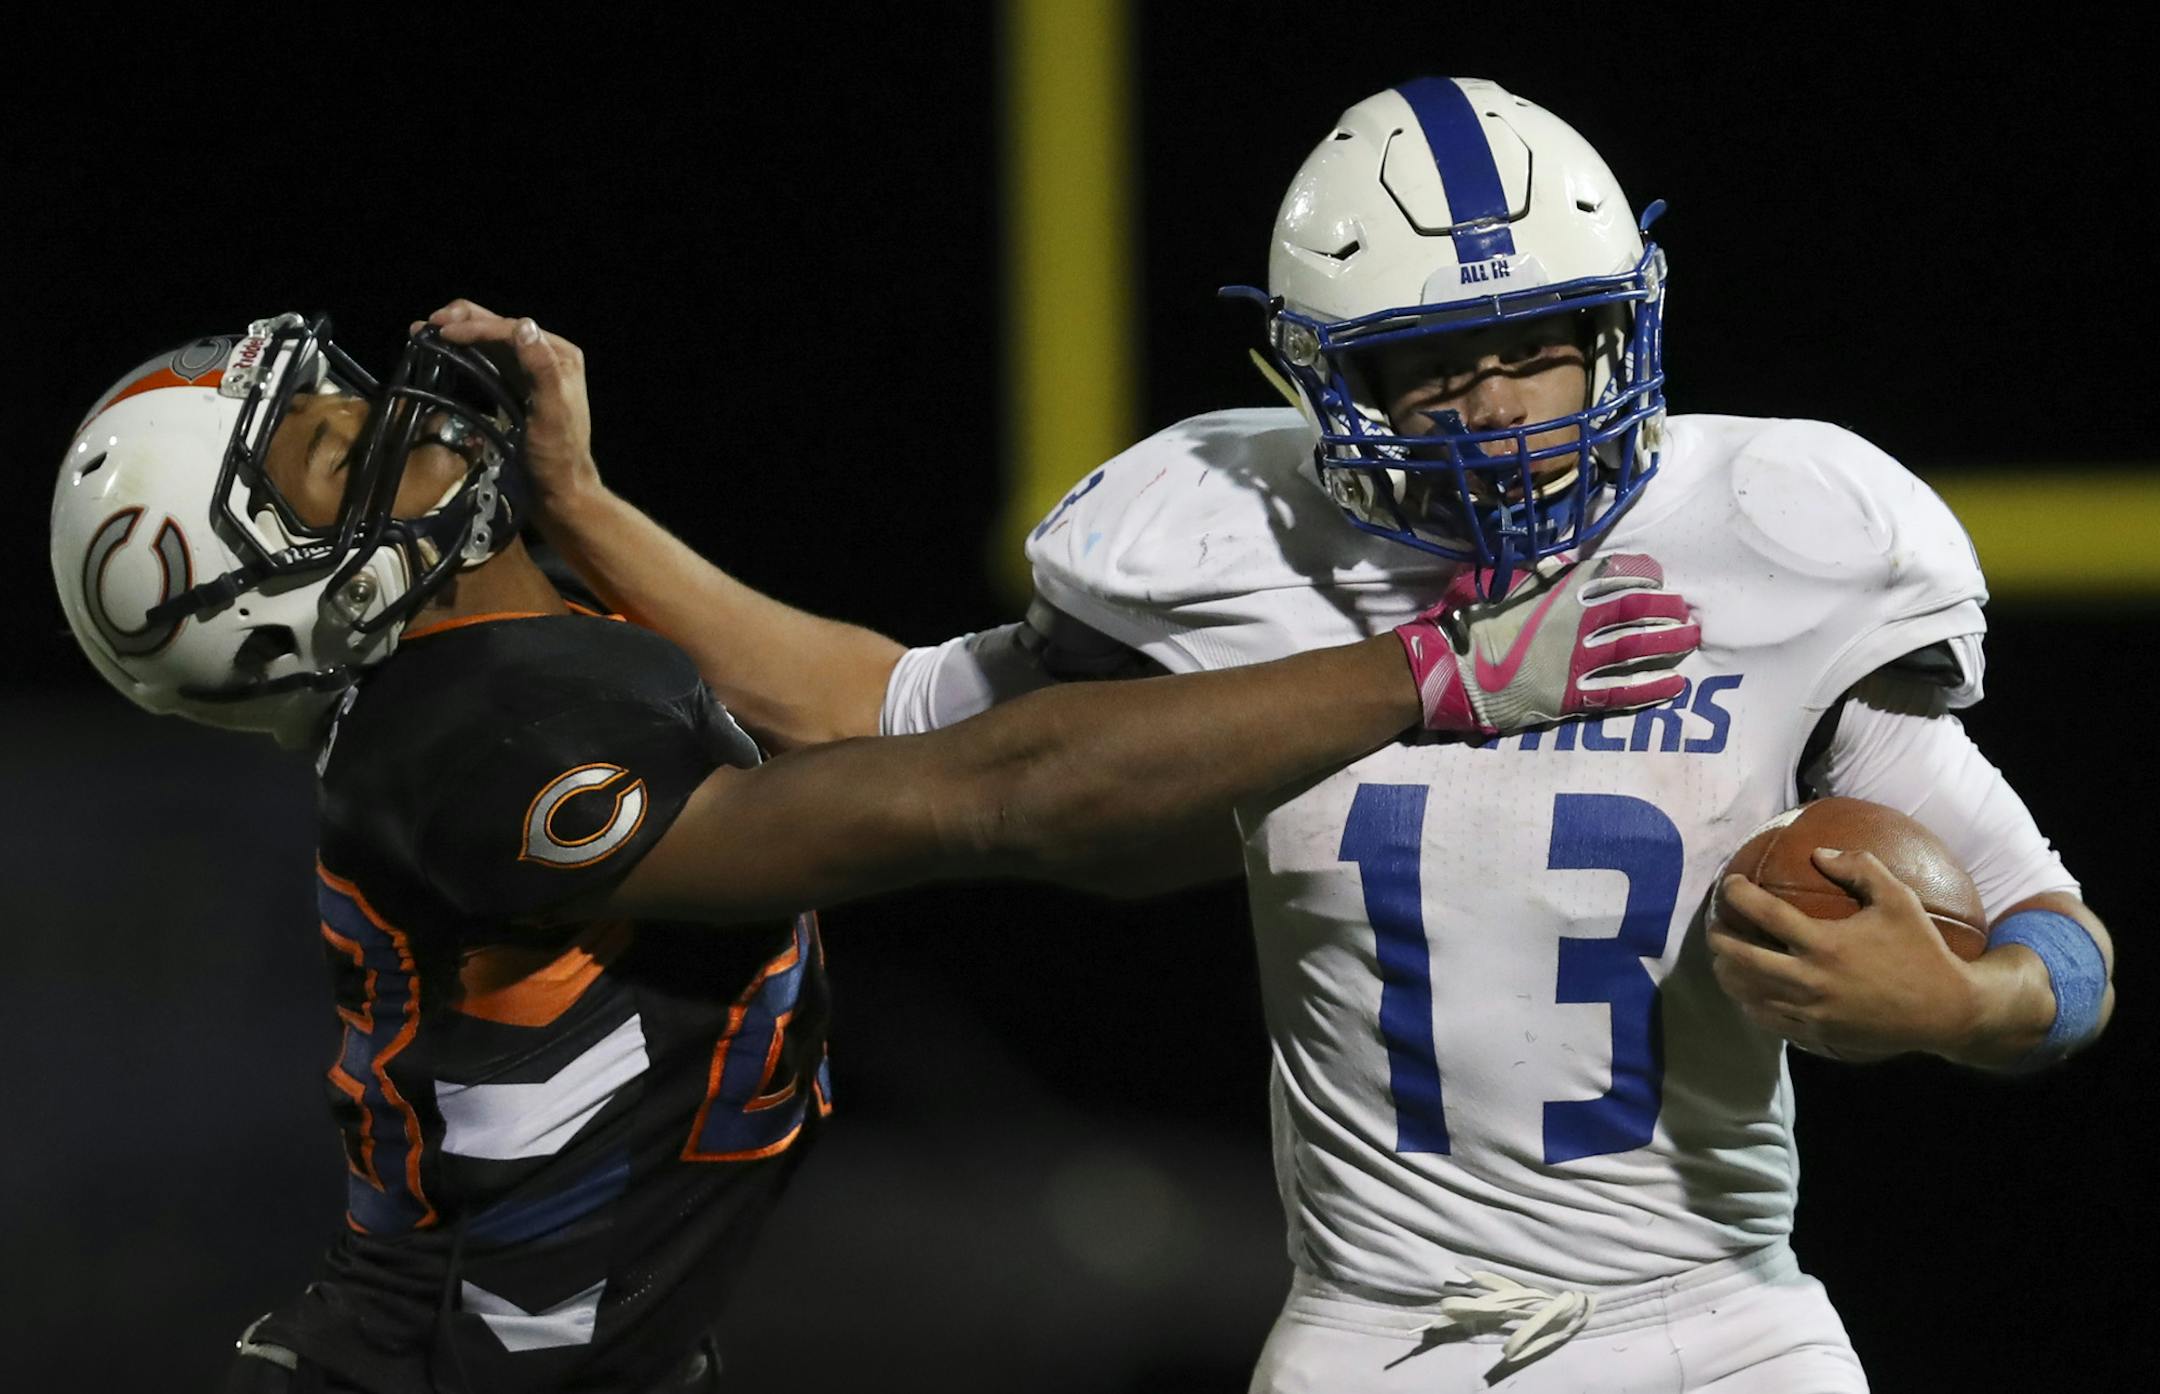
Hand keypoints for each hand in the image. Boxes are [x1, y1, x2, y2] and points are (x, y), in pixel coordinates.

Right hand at [414, 300, 598, 510]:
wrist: (558, 491)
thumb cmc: (557, 456)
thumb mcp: (551, 413)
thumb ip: (542, 369)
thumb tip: (524, 325)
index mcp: (560, 355)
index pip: (512, 330)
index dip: (476, 327)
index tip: (442, 331)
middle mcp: (547, 357)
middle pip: (499, 329)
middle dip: (462, 322)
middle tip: (427, 325)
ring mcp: (529, 372)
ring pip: (489, 343)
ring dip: (458, 335)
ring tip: (425, 332)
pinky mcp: (514, 388)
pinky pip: (486, 362)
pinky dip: (463, 354)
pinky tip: (442, 352)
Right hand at [1393, 553, 1699, 734]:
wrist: (1445, 668)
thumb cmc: (1464, 619)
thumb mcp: (1497, 579)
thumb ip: (1536, 573)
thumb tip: (1560, 563)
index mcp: (1557, 589)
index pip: (1613, 574)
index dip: (1642, 574)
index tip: (1659, 576)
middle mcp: (1574, 622)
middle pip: (1635, 610)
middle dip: (1665, 608)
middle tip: (1687, 611)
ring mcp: (1574, 661)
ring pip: (1634, 648)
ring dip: (1667, 643)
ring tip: (1691, 640)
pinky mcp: (1569, 695)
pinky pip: (1619, 692)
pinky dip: (1650, 688)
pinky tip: (1675, 685)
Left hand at [1709, 849, 1981, 1060]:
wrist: (1945, 1011)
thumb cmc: (1921, 950)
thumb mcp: (1898, 899)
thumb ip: (1859, 868)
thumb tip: (1818, 853)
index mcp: (1825, 943)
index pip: (1763, 913)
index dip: (1737, 894)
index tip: (1731, 884)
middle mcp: (1810, 980)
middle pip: (1740, 958)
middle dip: (1718, 938)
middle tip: (1715, 923)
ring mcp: (1809, 1011)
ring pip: (1745, 993)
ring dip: (1726, 972)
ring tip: (1723, 955)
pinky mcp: (1814, 1033)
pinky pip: (1765, 1019)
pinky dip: (1748, 1001)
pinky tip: (1747, 988)